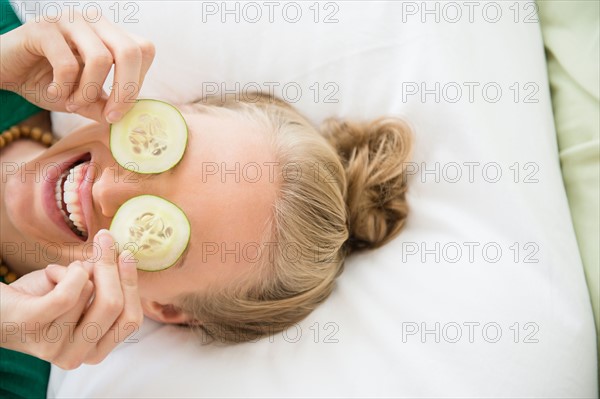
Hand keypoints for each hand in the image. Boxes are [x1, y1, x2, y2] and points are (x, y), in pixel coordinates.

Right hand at [0, 11, 154, 123]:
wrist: (4, 71)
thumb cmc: (46, 82)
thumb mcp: (83, 100)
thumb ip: (106, 106)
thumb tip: (131, 119)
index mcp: (109, 34)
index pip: (144, 50)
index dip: (139, 81)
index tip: (120, 109)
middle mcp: (93, 22)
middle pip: (130, 51)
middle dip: (125, 91)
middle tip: (110, 116)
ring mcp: (69, 21)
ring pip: (100, 58)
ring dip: (88, 92)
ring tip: (72, 103)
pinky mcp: (43, 28)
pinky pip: (67, 63)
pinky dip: (64, 88)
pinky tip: (55, 93)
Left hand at [0, 230, 142, 369]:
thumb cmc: (40, 300)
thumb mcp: (80, 294)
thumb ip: (103, 282)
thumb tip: (121, 256)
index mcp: (94, 351)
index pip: (131, 319)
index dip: (131, 284)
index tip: (127, 254)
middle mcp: (76, 356)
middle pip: (113, 304)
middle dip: (110, 266)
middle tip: (105, 239)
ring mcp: (53, 346)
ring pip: (87, 292)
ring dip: (75, 271)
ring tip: (58, 275)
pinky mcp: (32, 327)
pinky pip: (67, 295)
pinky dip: (67, 272)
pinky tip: (57, 269)